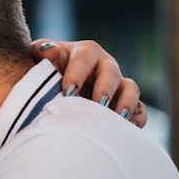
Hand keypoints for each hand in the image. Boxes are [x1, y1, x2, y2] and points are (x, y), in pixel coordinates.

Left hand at [31, 39, 147, 127]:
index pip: (84, 58)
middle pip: (111, 72)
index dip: (78, 73)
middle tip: (97, 103)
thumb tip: (50, 52)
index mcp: (85, 52)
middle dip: (105, 88)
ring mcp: (117, 85)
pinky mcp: (124, 103)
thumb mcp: (39, 56)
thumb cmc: (46, 69)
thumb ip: (41, 51)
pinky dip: (138, 117)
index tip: (67, 90)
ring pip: (131, 88)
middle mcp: (105, 65)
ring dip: (127, 102)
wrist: (54, 87)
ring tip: (117, 116)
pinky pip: (139, 109)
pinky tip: (130, 128)